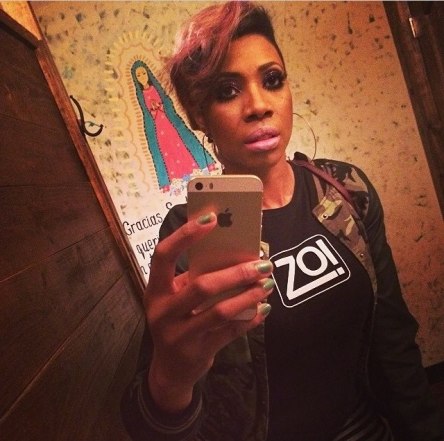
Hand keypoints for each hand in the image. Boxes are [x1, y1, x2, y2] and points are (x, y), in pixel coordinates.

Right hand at [145, 213, 273, 412]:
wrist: (169, 370)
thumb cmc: (176, 321)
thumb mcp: (176, 299)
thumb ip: (195, 278)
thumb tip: (234, 254)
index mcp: (155, 290)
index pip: (163, 255)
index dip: (185, 235)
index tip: (212, 218)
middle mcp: (162, 312)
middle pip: (202, 286)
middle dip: (237, 273)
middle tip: (263, 263)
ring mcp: (179, 335)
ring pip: (220, 311)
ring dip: (249, 295)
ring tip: (267, 284)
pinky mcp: (198, 352)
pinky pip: (231, 332)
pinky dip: (251, 318)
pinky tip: (264, 308)